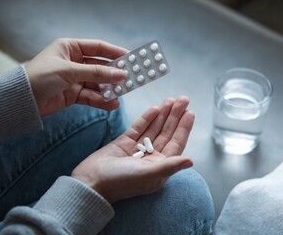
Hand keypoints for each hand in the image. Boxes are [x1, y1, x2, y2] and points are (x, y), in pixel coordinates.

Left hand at [26, 38, 127, 115]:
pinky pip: (92, 96)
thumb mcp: (69, 71)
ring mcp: (75, 79)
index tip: (131, 58)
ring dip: (109, 89)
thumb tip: (121, 74)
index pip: (98, 48)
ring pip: (98, 83)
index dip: (115, 52)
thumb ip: (96, 73)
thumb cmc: (40, 77)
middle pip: (100, 66)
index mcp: (70, 48)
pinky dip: (102, 101)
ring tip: (122, 94)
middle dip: (114, 73)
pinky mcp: (74, 94)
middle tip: (131, 78)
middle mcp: (74, 62)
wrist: (22, 100)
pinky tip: (112, 104)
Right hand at [72, 96, 194, 202]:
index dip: (183, 128)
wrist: (91, 182)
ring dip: (162, 115)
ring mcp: (137, 149)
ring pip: (153, 128)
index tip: (190, 112)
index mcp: (159, 167)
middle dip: (175, 116)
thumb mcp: (148, 174)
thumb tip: (191, 161)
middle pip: (166, 133)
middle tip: (183, 99)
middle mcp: (151, 158)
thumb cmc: (120, 182)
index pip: (175, 144)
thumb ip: (169, 166)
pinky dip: (146, 118)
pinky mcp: (124, 143)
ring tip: (170, 100)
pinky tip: (154, 108)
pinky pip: (138, 128)